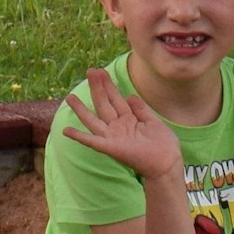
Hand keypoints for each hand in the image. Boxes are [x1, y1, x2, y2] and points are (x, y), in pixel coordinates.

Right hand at [60, 67, 182, 180]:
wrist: (167, 162)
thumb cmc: (164, 145)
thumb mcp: (153, 121)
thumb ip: (141, 109)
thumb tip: (129, 95)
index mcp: (129, 118)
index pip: (115, 98)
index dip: (108, 85)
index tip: (100, 71)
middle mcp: (118, 126)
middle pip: (104, 104)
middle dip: (97, 87)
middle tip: (90, 70)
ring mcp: (113, 137)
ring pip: (93, 120)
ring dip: (81, 109)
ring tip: (69, 97)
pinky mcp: (111, 148)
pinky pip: (92, 141)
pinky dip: (79, 136)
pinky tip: (66, 131)